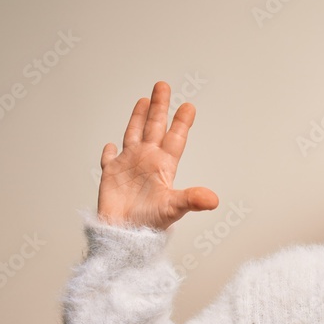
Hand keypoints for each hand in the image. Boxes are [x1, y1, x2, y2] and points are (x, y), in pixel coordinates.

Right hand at [97, 81, 217, 229]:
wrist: (125, 238)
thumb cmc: (150, 226)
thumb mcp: (174, 209)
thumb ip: (192, 199)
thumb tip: (214, 199)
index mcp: (163, 167)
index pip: (174, 138)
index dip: (181, 122)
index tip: (189, 106)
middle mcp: (147, 162)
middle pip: (154, 128)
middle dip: (160, 107)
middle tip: (164, 85)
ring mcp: (129, 167)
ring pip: (134, 135)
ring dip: (138, 118)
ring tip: (144, 100)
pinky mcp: (110, 176)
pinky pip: (109, 159)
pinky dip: (109, 152)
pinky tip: (110, 144)